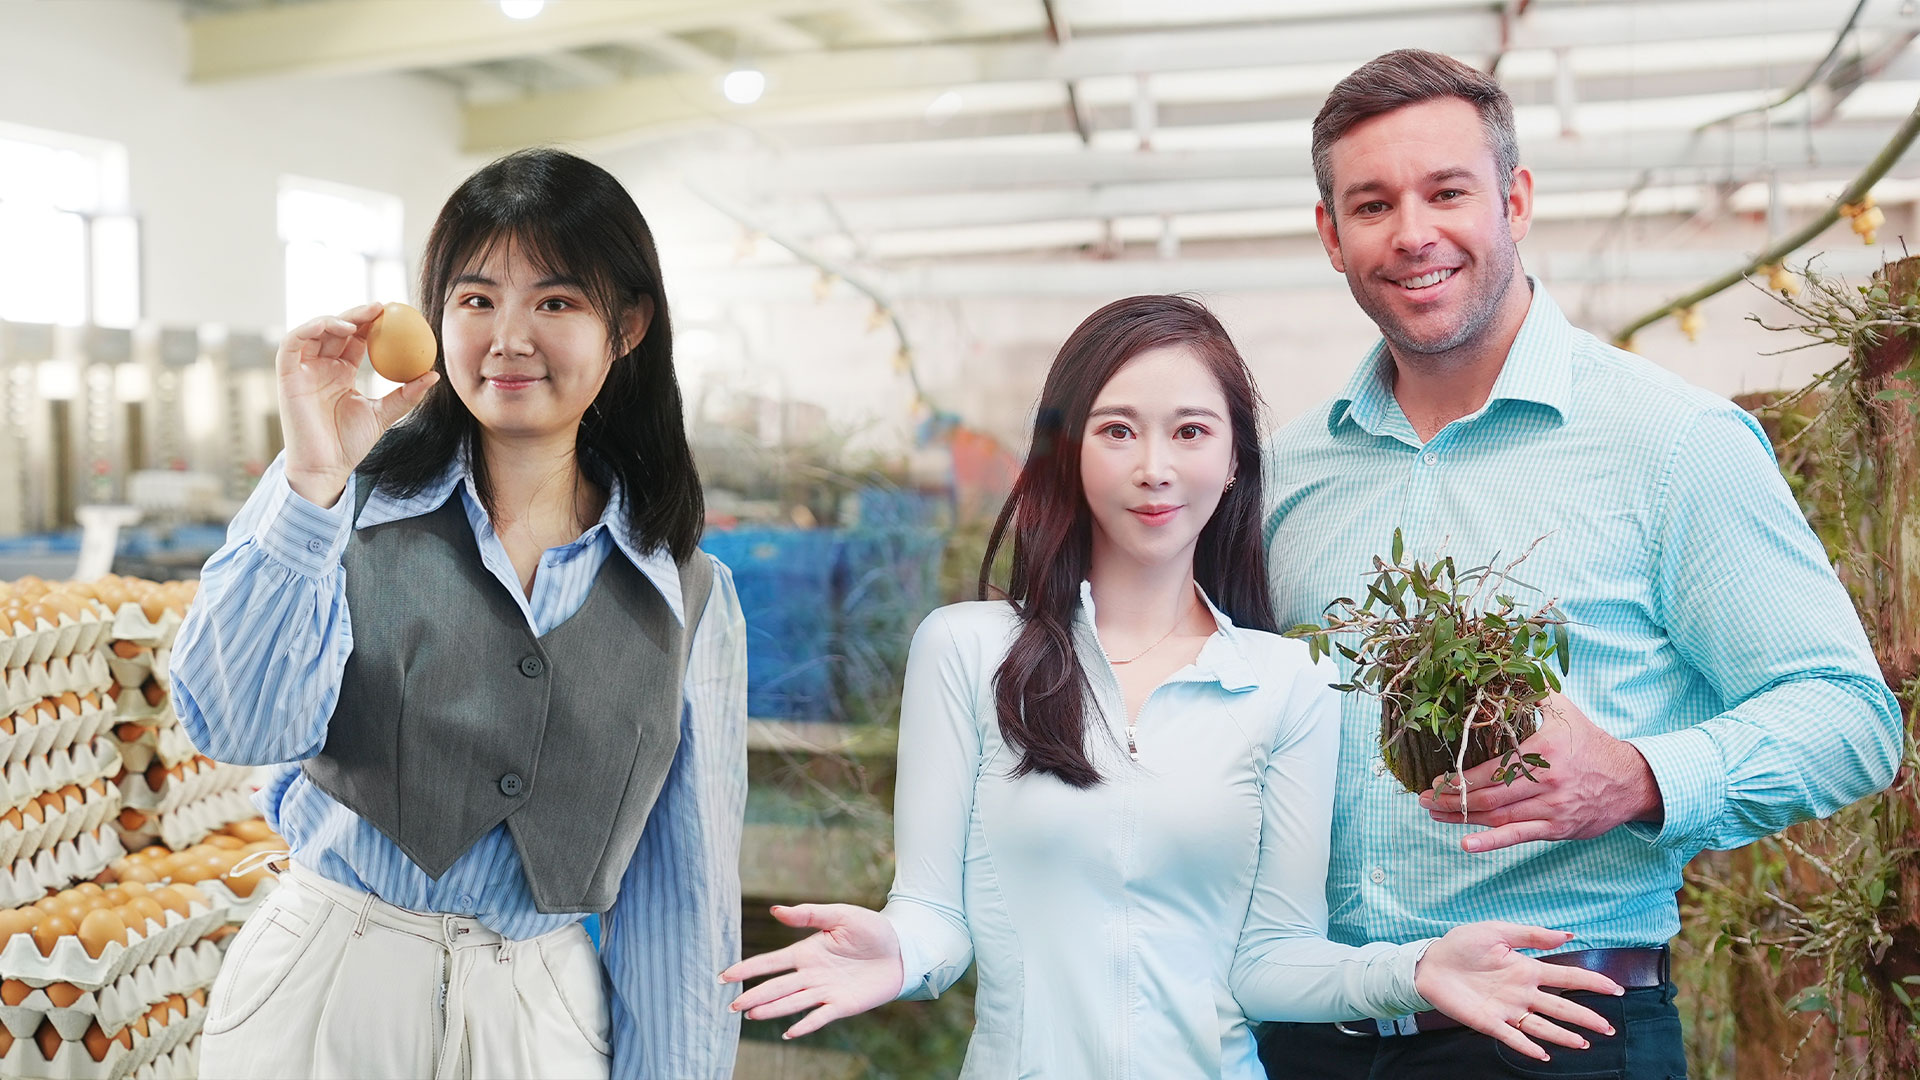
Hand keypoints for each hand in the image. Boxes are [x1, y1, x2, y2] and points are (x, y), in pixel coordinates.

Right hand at [278, 303, 439, 507]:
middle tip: (383, 307)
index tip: (398, 315)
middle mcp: (321, 366)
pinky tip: (335, 326)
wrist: (326, 468)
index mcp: (341, 372)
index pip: (357, 339)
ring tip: (362, 318)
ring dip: (337, 318)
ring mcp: (302, 370)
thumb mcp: (384, 415)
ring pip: (315, 330)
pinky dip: (310, 328)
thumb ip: (406, 395)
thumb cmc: (350, 444)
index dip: (373, 324)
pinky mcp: (286, 376)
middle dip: (358, 314)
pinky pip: (292, 343)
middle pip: (337, 329)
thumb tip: (433, 374)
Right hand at [717, 903, 903, 1038]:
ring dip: (771, 1010)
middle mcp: (811, 974)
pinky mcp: (842, 1005)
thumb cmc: (872, 929)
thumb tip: (774, 910)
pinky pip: (820, 1016)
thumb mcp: (840, 915)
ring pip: (792, 1002)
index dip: (748, 969)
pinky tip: (788, 1033)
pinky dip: (804, 1025)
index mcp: (807, 952)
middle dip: (753, 996)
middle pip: (776, 987)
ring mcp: (825, 991)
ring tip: (750, 1015)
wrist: (902, 949)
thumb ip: (809, 914)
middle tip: (731, 1007)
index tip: (724, 976)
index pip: (771, 962)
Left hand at [1414, 923, 1623, 1061]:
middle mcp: (1521, 992)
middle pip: (1561, 1006)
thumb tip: (1568, 934)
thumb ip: (1531, 935)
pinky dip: (1528, 1047)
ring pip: (1542, 1025)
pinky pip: (1512, 1037)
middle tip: (1609, 1028)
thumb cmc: (1461, 944)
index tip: (1615, 989)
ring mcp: (1507, 1009)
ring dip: (1563, 1035)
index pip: (1566, 977)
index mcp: (1526, 969)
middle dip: (1586, 1017)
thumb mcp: (1497, 931)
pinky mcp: (1488, 1022)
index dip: (1591, 982)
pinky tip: (1544, 1054)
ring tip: (1585, 1043)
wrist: (1428, 963)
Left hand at [1418, 693, 1661, 852]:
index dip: (1461, 777)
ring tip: (1434, 815)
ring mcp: (1553, 809)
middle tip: (1425, 799)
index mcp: (1544, 751)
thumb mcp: (1563, 710)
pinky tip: (1466, 844)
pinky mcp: (1557, 829)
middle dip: (1453, 799)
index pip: (1493, 768)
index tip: (1437, 779)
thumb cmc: (1588, 742)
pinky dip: (1491, 842)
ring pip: (1499, 817)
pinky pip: (1519, 836)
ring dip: (1463, 818)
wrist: (1629, 779)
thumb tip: (1502, 666)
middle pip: (1490, 796)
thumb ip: (1533, 689)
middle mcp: (1547, 783)